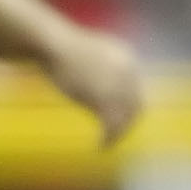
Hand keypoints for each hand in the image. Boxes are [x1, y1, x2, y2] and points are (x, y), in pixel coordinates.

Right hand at [45, 26, 143, 145]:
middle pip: (135, 105)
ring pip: (126, 117)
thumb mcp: (92, 56)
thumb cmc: (63, 49)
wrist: (53, 45)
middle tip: (115, 135)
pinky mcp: (104, 99)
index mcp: (128, 58)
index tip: (121, 120)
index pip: (137, 90)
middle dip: (127, 122)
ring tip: (107, 142)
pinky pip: (112, 124)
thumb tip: (102, 88)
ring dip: (119, 133)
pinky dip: (109, 137)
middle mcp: (128, 72)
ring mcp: (117, 85)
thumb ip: (104, 70)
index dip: (130, 109)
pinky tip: (101, 144)